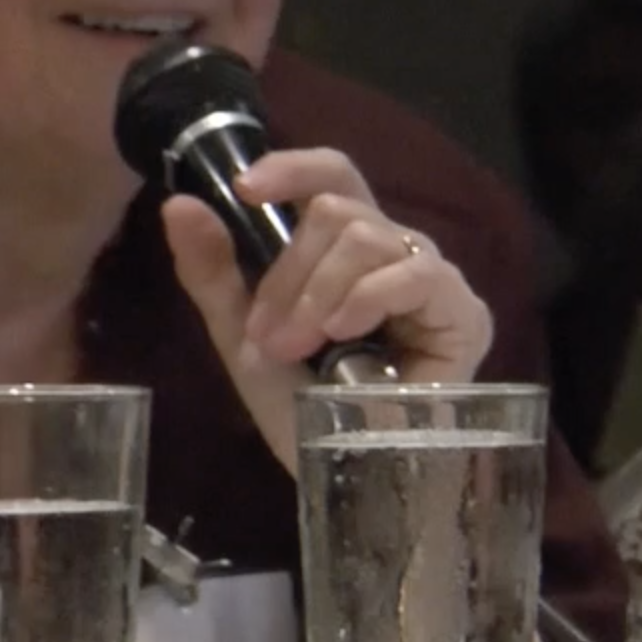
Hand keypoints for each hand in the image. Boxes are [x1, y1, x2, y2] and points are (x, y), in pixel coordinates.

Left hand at [159, 147, 493, 467]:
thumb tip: (178, 202)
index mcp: (342, 248)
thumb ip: (211, 270)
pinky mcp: (463, 313)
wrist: (338, 473)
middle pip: (336, 209)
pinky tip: (343, 331)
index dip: (291, 167)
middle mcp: (392, 252)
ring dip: (317, 292)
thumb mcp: (241, 333)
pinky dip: (367, 297)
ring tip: (300, 346)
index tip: (243, 189)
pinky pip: (416, 273)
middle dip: (289, 270)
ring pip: (367, 236)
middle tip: (270, 336)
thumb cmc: (298, 407)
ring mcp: (430, 279)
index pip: (331, 175)